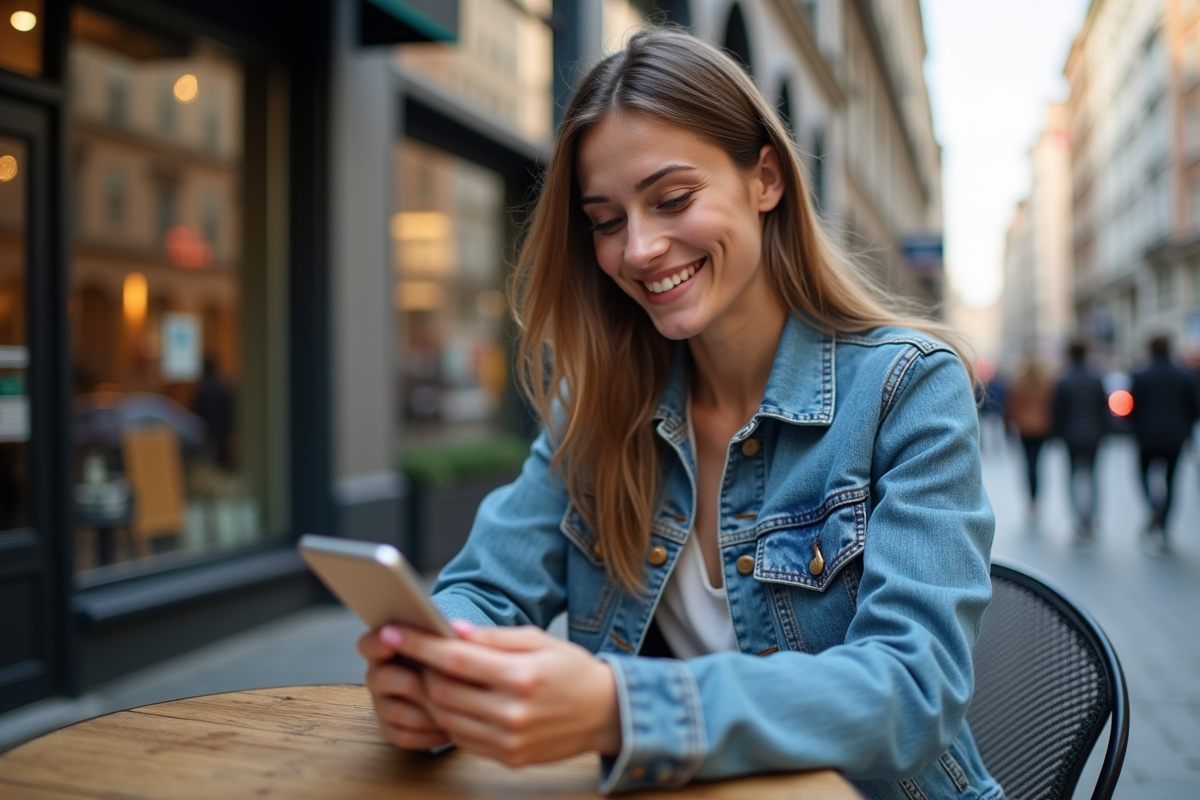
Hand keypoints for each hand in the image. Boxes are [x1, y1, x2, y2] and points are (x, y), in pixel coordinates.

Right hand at [358, 626, 451, 750]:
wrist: (458, 692)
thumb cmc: (450, 662)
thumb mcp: (449, 644)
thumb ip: (445, 637)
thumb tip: (456, 630)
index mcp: (386, 649)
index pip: (369, 644)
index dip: (377, 643)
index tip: (390, 641)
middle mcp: (377, 676)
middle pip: (383, 678)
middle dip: (415, 683)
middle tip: (441, 686)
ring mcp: (381, 704)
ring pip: (396, 711)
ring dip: (426, 711)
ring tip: (453, 710)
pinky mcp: (390, 730)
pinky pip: (403, 736)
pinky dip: (427, 734)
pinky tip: (447, 728)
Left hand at [392, 621, 621, 766]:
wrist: (606, 713)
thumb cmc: (572, 671)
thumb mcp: (539, 640)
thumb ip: (494, 637)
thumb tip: (453, 631)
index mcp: (521, 676)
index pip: (455, 660)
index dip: (419, 645)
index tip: (394, 633)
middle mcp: (513, 712)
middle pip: (443, 692)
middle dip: (421, 671)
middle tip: (415, 655)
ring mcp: (509, 740)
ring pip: (447, 718)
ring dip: (432, 696)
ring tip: (433, 676)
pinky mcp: (508, 758)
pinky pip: (462, 738)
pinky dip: (450, 718)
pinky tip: (455, 700)